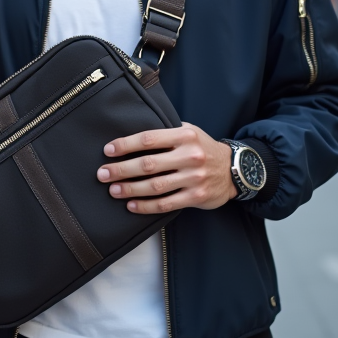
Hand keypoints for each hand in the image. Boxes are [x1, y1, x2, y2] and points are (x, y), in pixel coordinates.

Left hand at [97, 123, 236, 212]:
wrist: (235, 169)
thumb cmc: (203, 148)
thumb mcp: (189, 131)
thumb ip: (166, 132)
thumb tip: (133, 134)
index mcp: (185, 136)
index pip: (149, 139)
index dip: (126, 145)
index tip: (108, 151)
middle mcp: (189, 156)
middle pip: (148, 164)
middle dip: (121, 169)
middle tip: (102, 174)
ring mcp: (194, 178)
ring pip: (155, 186)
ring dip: (130, 189)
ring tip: (113, 190)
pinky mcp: (196, 197)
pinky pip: (166, 204)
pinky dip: (146, 206)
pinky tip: (131, 205)